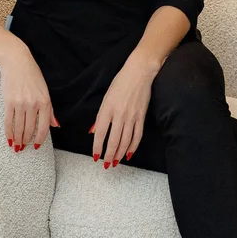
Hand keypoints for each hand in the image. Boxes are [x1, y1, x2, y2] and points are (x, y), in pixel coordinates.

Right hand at [0, 45, 59, 151]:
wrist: (16, 61)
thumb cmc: (32, 75)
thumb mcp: (45, 91)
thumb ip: (50, 109)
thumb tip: (56, 125)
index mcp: (45, 102)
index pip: (44, 127)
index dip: (39, 139)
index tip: (35, 146)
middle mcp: (33, 104)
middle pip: (30, 129)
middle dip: (26, 141)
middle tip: (23, 148)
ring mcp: (20, 103)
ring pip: (19, 127)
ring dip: (17, 139)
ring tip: (16, 146)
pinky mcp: (8, 101)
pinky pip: (8, 121)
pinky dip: (8, 132)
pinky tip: (9, 138)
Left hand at [90, 53, 154, 167]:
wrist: (139, 72)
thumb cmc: (120, 83)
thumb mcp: (106, 97)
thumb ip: (100, 116)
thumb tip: (94, 132)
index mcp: (107, 108)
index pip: (101, 133)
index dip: (98, 147)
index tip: (96, 157)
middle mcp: (119, 114)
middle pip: (114, 140)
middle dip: (110, 155)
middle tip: (107, 165)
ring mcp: (132, 116)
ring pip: (125, 141)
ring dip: (120, 154)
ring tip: (116, 162)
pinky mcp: (142, 117)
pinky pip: (137, 136)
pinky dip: (133, 146)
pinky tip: (129, 153)